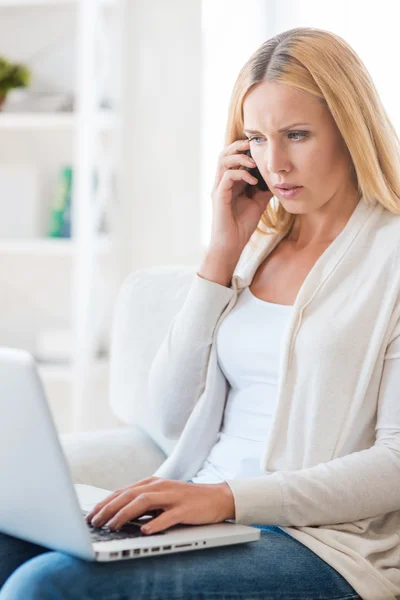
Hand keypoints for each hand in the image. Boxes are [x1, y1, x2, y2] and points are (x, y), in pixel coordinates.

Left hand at [85, 477, 235, 534]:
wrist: (217, 497)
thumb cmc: (186, 501)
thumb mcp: (161, 498)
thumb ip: (142, 503)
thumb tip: (117, 515)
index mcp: (152, 483)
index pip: (123, 491)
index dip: (105, 503)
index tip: (90, 515)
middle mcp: (160, 486)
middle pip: (130, 494)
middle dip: (109, 508)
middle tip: (95, 522)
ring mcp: (173, 496)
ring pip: (144, 502)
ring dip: (125, 514)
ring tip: (112, 526)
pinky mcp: (186, 509)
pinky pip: (169, 516)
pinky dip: (156, 523)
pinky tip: (145, 531)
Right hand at [209, 138, 272, 253]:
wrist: (232, 245)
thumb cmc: (242, 226)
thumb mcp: (258, 203)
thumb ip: (263, 189)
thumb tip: (276, 179)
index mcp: (230, 182)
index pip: (233, 157)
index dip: (244, 148)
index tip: (259, 146)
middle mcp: (222, 182)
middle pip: (224, 153)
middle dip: (238, 146)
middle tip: (254, 144)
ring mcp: (219, 188)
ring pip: (222, 161)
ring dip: (239, 157)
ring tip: (254, 162)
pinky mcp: (218, 196)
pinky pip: (227, 176)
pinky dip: (241, 174)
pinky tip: (253, 181)